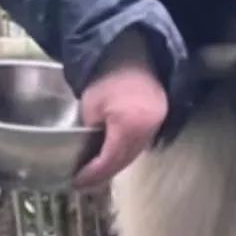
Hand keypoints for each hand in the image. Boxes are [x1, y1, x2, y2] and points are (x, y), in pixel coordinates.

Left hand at [73, 34, 168, 190]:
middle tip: (84, 181)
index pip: (109, 160)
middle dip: (103, 174)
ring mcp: (156, 125)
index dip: (92, 174)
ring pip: (133, 154)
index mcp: (129, 126)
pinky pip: (140, 143)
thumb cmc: (104, 77)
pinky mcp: (158, 119)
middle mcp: (148, 130)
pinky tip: (111, 154)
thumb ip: (90, 134)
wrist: (130, 53)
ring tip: (95, 171)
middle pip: (124, 161)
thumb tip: (85, 155)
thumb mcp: (89, 108)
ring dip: (115, 164)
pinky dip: (125, 151)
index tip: (76, 181)